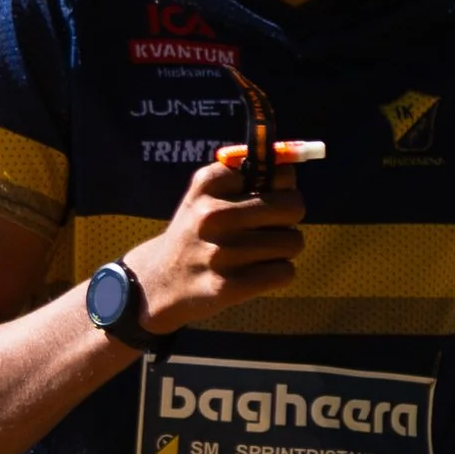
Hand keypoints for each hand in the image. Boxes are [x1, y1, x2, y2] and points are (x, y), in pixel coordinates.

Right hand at [120, 150, 311, 331]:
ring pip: (293, 241)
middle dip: (290, 216)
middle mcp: (211, 215)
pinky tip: (258, 271)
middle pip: (293, 206)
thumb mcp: (206, 194)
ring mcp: (220, 253)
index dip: (282, 187)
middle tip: (274, 226)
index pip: (279, 174)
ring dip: (285, 247)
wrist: (160, 281)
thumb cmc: (199, 232)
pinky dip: (279, 272)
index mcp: (207, 185)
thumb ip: (246, 174)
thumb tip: (290, 166)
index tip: (269, 196)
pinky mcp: (228, 287)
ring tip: (261, 251)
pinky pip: (285, 272)